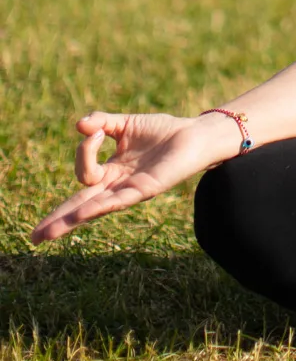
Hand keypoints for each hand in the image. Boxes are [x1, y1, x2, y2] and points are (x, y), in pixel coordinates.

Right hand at [29, 111, 231, 245]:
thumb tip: (79, 124)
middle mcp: (118, 185)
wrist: (195, 133)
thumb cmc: (164, 131)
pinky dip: (100, 206)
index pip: (83, 177)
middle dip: (58, 220)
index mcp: (113, 171)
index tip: (92, 131)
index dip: (80, 155)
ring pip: (95, 207)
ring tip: (50, 232)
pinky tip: (83, 214)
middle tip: (35, 237)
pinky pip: (119, 200)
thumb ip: (101, 122)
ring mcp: (131, 189)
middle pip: (82, 205)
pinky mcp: (147, 189)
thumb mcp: (125, 124)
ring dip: (72, 219)